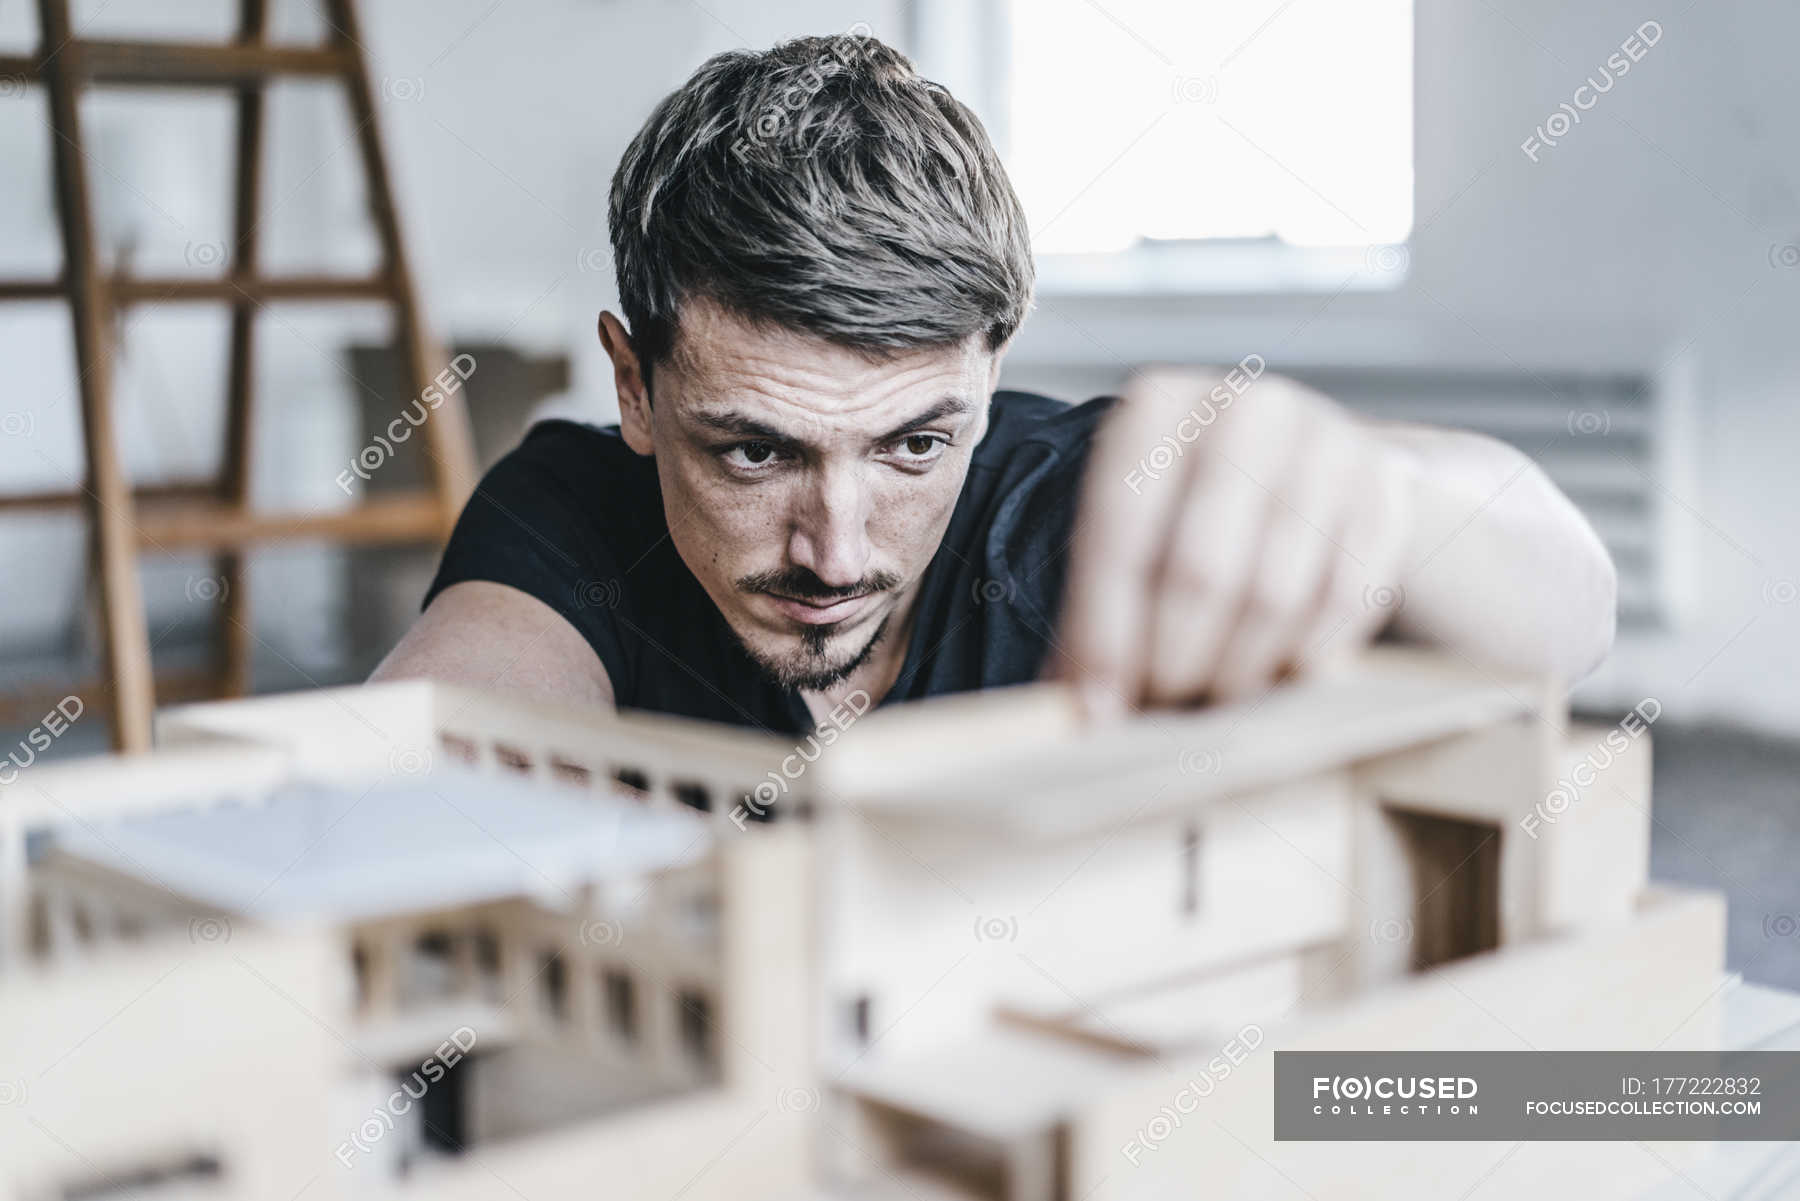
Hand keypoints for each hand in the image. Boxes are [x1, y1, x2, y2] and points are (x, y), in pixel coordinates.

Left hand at [1052, 365, 1419, 713]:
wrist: (1298, 463)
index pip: (1119, 533)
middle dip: (1174, 661)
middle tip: (1163, 712)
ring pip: (1275, 594)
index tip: (1099, 710)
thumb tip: (1078, 717)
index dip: (1105, 633)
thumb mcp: (1128, 537)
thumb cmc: (1186, 513)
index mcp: (1155, 408)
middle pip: (1200, 569)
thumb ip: (1094, 617)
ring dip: (1239, 671)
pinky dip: (1307, 656)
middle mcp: (1243, 409)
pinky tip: (1279, 681)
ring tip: (1214, 705)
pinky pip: (1346, 597)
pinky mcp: (1383, 486)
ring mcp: (1325, 441)